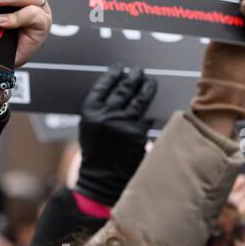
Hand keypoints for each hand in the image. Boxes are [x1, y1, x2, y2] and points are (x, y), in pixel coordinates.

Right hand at [75, 64, 157, 206]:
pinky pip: (148, 116)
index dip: (113, 74)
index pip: (103, 86)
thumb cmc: (96, 152)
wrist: (101, 177)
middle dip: (133, 77)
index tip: (120, 68)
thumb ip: (100, 109)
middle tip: (139, 71)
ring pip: (139, 99)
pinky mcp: (138, 133)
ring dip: (147, 87)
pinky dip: (151, 111)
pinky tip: (154, 106)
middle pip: (124, 88)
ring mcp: (123, 124)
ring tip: (150, 81)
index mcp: (90, 112)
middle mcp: (106, 115)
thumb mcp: (90, 127)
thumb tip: (119, 89)